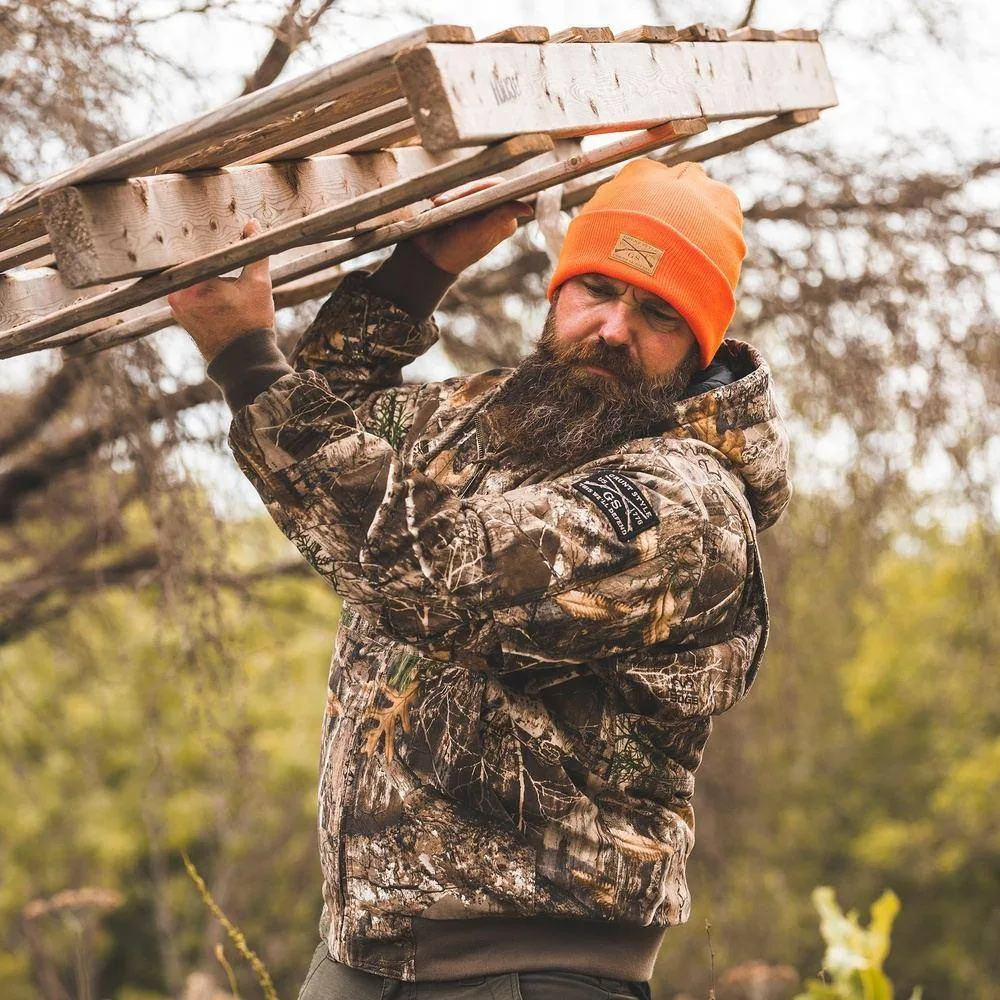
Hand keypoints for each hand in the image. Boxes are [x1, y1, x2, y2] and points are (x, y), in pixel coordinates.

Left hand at [167, 219, 274, 363]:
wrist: (245, 361)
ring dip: (208, 281)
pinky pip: (193, 298)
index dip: (216, 250)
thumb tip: (254, 226)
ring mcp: (177, 309)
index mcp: (191, 282)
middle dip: (213, 267)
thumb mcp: (259, 283)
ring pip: (194, 283)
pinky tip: (221, 301)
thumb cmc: (251, 324)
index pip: (202, 254)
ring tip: (226, 288)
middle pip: (196, 268)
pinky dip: (205, 296)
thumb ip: (254, 252)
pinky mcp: (182, 320)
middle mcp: (177, 295)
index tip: (223, 247)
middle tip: (228, 270)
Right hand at [412, 176, 533, 274]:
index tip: (461, 196)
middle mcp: (495, 213)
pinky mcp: (462, 206)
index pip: (499, 190)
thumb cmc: (457, 248)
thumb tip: (529, 209)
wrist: (430, 257)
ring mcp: (478, 209)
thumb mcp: (480, 232)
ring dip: (450, 195)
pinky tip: (435, 203)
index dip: (480, 188)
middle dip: (460, 193)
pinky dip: (445, 196)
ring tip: (436, 205)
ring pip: (467, 188)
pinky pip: (456, 192)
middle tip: (440, 203)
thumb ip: (502, 216)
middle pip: (481, 187)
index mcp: (504, 220)